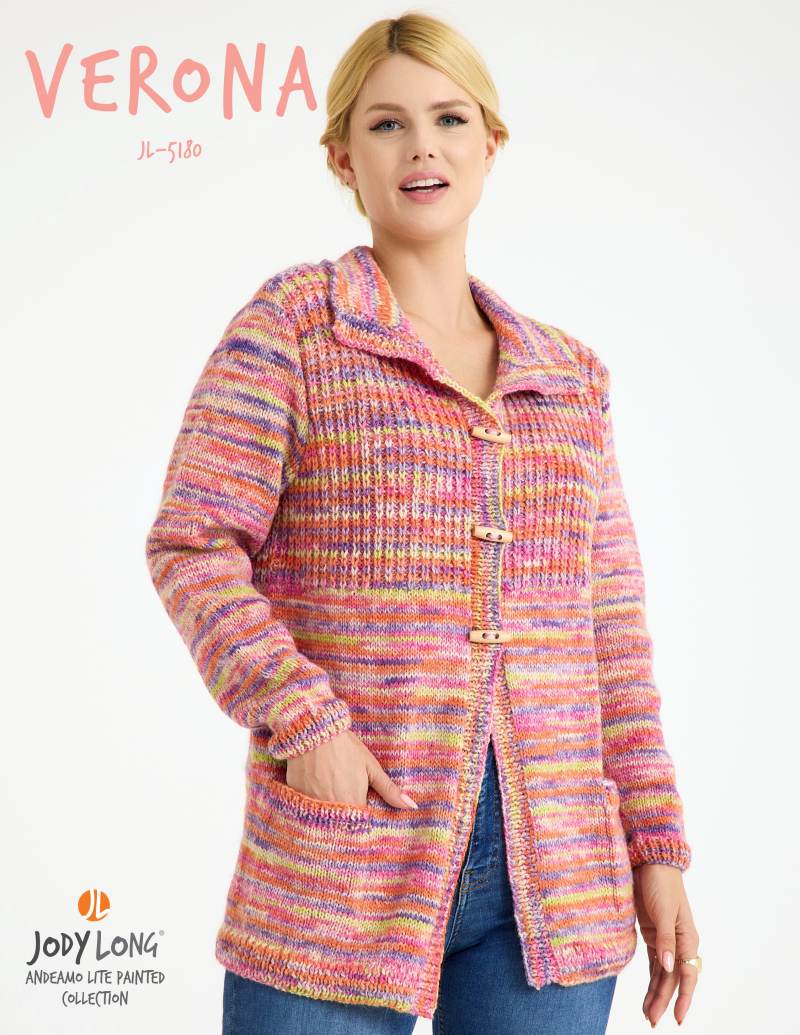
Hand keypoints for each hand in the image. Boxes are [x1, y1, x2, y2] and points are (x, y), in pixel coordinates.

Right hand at [285, 730, 418, 810]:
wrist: (313, 732)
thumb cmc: (345, 748)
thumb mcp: (371, 767)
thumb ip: (389, 790)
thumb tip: (412, 806)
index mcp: (353, 802)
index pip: (360, 823)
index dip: (361, 817)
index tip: (360, 807)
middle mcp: (332, 808)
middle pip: (341, 823)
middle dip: (345, 817)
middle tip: (343, 797)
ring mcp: (312, 804)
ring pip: (323, 818)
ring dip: (328, 812)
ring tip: (330, 793)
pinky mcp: (297, 798)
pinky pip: (307, 810)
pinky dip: (311, 805)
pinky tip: (314, 790)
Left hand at [634, 863, 699, 1026]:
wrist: (651, 862)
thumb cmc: (661, 883)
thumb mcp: (663, 911)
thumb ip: (665, 940)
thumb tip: (668, 967)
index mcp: (687, 938)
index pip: (687, 975)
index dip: (683, 998)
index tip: (677, 1018)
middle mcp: (679, 943)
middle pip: (672, 979)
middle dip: (664, 1001)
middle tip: (652, 1021)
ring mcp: (666, 941)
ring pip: (663, 975)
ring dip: (656, 994)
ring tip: (648, 1015)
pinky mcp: (654, 936)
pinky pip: (654, 965)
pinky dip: (651, 980)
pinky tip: (647, 995)